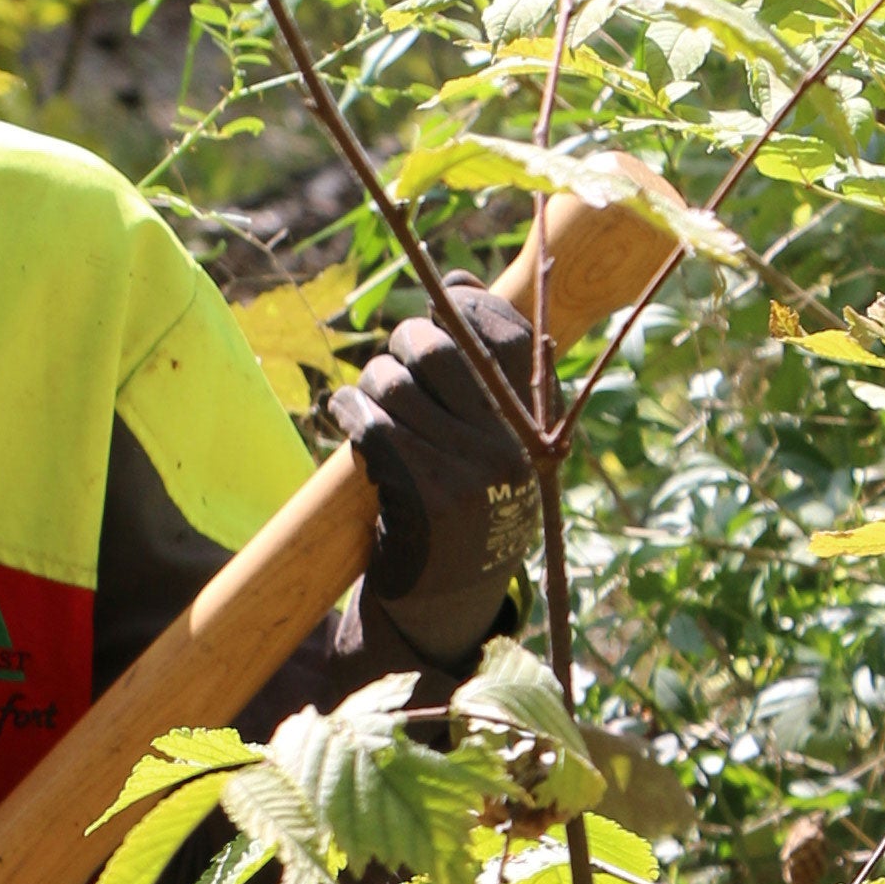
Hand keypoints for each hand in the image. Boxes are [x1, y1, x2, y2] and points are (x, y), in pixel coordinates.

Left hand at [331, 281, 540, 656]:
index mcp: (537, 424)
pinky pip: (373, 427)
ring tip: (365, 403)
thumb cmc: (462, 504)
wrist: (448, 605)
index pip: (509, 334)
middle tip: (390, 362)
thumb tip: (457, 279)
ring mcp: (474, 471)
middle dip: (401, 343)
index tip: (444, 296)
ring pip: (394, 385)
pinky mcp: (430, 498)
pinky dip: (349, 415)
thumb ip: (479, 366)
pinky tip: (347, 421)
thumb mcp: (488, 439)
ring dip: (368, 386)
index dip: (469, 303)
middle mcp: (514, 445)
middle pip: (438, 349)